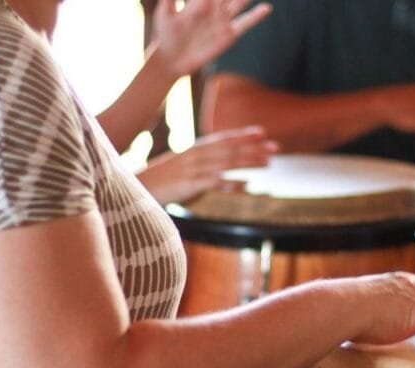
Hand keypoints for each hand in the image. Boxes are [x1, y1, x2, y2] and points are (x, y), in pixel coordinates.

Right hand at [137, 126, 277, 203]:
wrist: (137, 187)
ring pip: (226, 163)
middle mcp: (196, 155)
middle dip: (254, 148)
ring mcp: (193, 169)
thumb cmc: (160, 180)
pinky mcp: (188, 184)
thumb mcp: (181, 166)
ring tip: (268, 163)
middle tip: (276, 147)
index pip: (223, 138)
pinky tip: (246, 186)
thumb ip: (200, 164)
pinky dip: (231, 184)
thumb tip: (221, 168)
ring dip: (249, 162)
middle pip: (230, 149)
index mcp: (194, 149)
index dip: (243, 135)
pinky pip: (214, 183)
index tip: (262, 132)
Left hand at [153, 0, 272, 77]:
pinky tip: (266, 8)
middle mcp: (214, 8)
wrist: (172, 59)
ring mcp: (223, 21)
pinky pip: (245, 23)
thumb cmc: (165, 36)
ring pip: (239, 3)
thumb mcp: (165, 15)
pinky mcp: (229, 35)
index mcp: (199, 1)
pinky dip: (256, 16)